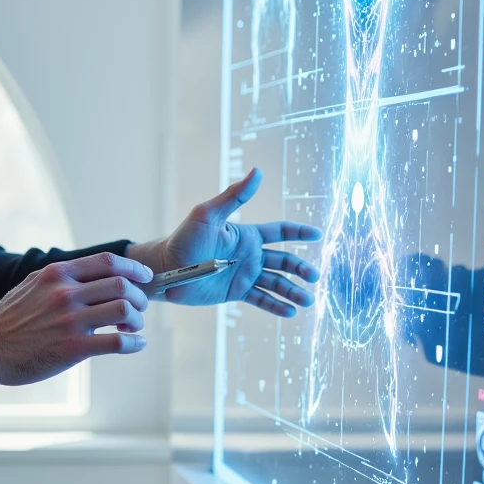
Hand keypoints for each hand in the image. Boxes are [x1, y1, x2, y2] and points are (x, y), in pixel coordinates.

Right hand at [0, 252, 152, 385]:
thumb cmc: (11, 319)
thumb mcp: (33, 284)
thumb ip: (62, 277)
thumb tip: (92, 275)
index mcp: (58, 274)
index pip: (108, 261)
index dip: (133, 268)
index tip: (144, 277)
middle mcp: (65, 293)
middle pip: (121, 285)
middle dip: (138, 297)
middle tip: (139, 308)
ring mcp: (70, 320)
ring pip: (123, 309)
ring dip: (137, 319)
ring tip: (133, 327)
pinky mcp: (73, 348)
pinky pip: (117, 342)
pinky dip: (134, 343)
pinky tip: (136, 344)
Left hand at [127, 167, 321, 318]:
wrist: (166, 269)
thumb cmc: (184, 238)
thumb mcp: (208, 214)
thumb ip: (235, 196)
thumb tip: (258, 171)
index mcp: (246, 235)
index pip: (280, 232)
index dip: (299, 232)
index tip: (318, 234)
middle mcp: (249, 255)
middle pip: (284, 261)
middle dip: (300, 268)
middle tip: (314, 277)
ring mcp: (244, 275)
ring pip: (276, 283)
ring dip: (293, 291)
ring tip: (308, 301)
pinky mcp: (236, 292)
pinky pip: (261, 299)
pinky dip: (276, 306)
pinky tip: (291, 312)